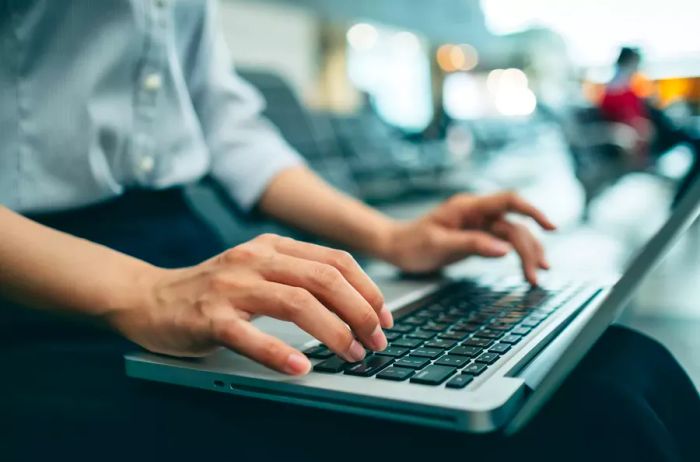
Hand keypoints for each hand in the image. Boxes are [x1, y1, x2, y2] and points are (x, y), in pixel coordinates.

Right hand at [108, 234, 392, 374]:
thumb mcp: (257, 268)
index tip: (385, 316)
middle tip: (377, 340)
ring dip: (334, 332)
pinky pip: (251, 336)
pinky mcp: (210, 317)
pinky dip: (280, 353)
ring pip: (297, 303)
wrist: (149, 296)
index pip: (335, 260)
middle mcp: (255, 260)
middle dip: (360, 312)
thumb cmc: (212, 288)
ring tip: (353, 354)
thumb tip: (352, 301)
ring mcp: (232, 287)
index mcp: (273, 246)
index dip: (367, 289)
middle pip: (324, 279)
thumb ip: (297, 274)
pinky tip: (301, 368)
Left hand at [381, 192, 555, 283]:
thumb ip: (471, 244)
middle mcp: (477, 213)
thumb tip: (504, 249)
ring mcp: (478, 225)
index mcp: (468, 207)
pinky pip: (503, 243)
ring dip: (527, 253)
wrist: (394, 246)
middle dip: (529, 248)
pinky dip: (516, 255)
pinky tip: (527, 268)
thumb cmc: (411, 244)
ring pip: (512, 235)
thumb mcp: (438, 245)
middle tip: (537, 275)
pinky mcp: (477, 237)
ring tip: (537, 276)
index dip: (533, 211)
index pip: (508, 200)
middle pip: (514, 225)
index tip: (551, 227)